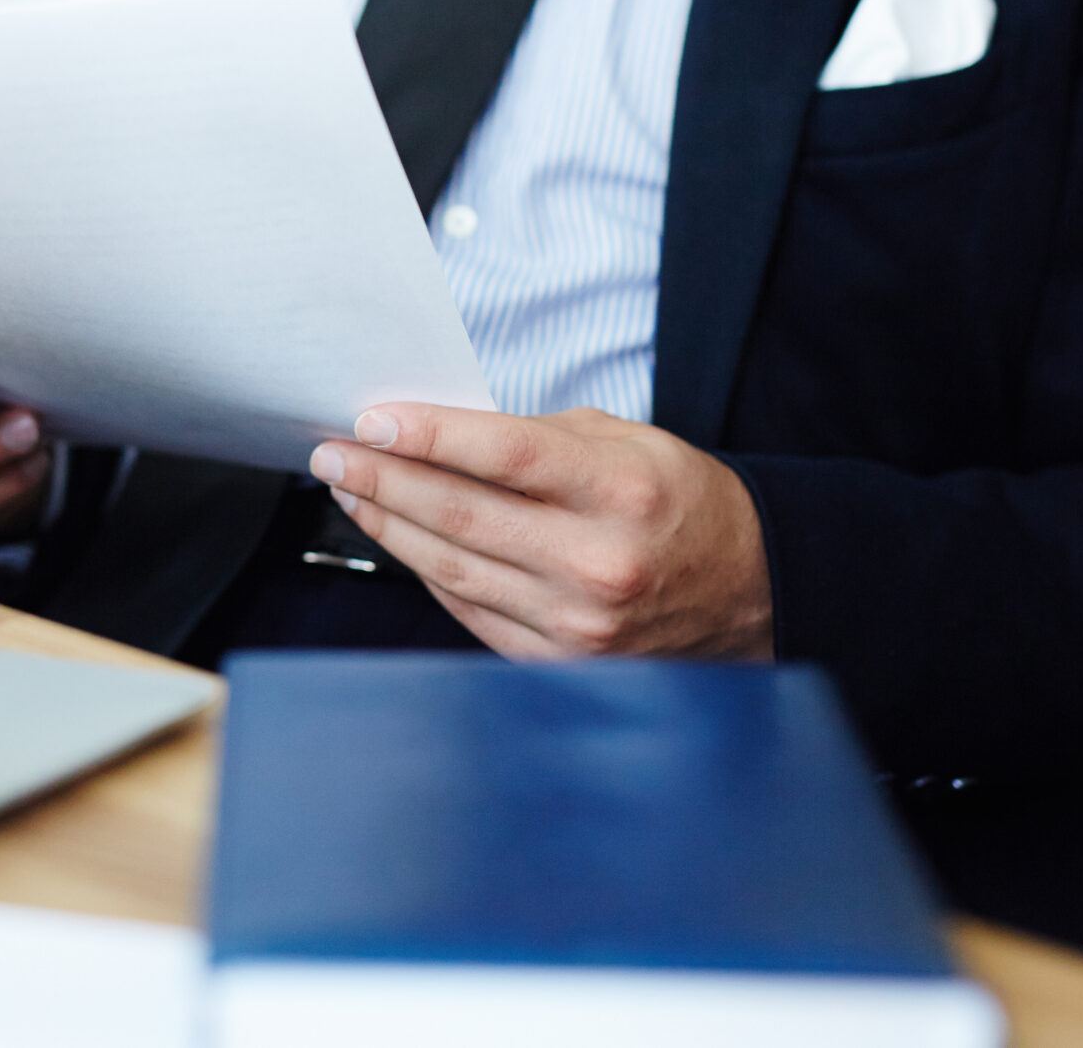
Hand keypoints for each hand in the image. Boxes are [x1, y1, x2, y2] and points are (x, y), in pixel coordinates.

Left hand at [311, 404, 772, 661]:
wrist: (750, 592)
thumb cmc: (680, 505)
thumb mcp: (628, 442)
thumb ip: (537, 437)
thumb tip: (438, 434)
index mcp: (621, 491)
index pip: (504, 455)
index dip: (429, 436)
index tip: (371, 420)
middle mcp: (597, 563)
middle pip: (461, 515)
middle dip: (383, 479)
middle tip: (332, 453)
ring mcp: (577, 623)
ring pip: (452, 567)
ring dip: (389, 525)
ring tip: (351, 490)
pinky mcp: (559, 661)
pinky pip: (469, 609)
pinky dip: (425, 571)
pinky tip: (397, 538)